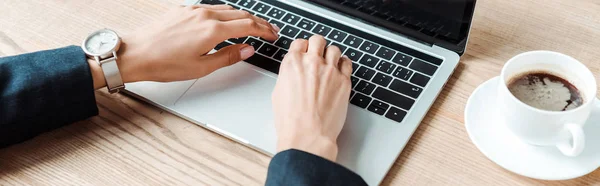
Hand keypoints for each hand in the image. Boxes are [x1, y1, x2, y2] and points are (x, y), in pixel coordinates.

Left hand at [97, 5, 278, 85]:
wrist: (135, 54)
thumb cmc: (163, 63)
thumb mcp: (201, 68)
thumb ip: (228, 56)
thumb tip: (247, 50)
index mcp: (213, 30)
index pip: (248, 26)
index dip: (264, 30)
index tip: (273, 35)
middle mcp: (205, 15)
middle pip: (241, 14)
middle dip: (259, 22)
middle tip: (270, 30)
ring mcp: (193, 10)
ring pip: (227, 9)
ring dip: (243, 16)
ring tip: (253, 25)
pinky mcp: (183, 10)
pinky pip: (212, 8)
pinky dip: (226, 14)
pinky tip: (226, 21)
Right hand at [272, 35, 352, 160]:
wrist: (307, 135)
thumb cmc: (291, 121)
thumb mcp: (278, 93)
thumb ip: (288, 76)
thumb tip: (293, 74)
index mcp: (292, 63)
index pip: (300, 42)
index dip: (303, 48)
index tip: (305, 52)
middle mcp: (312, 63)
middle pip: (318, 40)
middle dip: (317, 46)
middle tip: (318, 54)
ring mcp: (329, 71)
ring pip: (334, 49)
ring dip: (331, 55)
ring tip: (330, 63)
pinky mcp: (344, 81)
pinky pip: (347, 63)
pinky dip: (344, 64)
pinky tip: (341, 69)